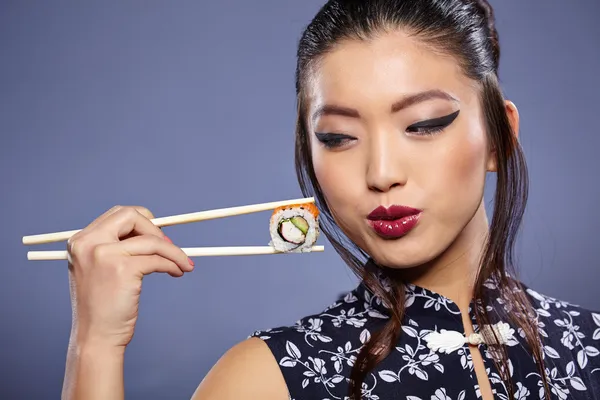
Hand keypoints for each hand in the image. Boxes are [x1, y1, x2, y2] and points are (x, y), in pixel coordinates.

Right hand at [66, 205, 193, 349]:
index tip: (156, 237)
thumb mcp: (98, 269)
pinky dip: (173, 263)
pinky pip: (157, 259)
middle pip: (131, 215)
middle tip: (169, 246)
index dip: (142, 221)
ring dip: (174, 251)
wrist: (95, 337)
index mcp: (80, 241)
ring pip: (152, 240)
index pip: (117, 214)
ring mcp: (104, 255)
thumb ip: (114, 247)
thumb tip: (154, 231)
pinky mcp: (122, 269)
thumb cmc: (102, 306)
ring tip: (184, 263)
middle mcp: (88, 243)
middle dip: (156, 228)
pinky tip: (177, 272)